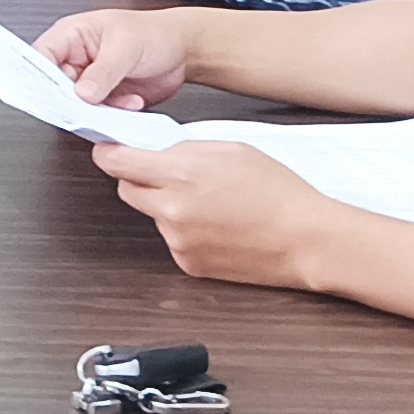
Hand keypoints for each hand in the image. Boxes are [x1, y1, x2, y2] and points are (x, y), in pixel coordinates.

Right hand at [35, 3, 195, 110]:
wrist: (184, 51)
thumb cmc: (154, 33)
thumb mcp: (125, 47)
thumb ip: (102, 71)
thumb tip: (82, 93)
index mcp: (72, 35)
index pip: (42, 56)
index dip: (39, 75)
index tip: (48, 93)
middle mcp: (77, 59)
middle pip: (55, 85)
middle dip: (71, 98)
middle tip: (87, 104)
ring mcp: (90, 80)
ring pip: (77, 104)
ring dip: (97, 108)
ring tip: (120, 99)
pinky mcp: (105, 98)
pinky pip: (98, 114)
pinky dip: (114, 113)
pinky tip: (132, 101)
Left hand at [91, 135, 334, 289]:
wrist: (306, 239)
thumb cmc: (279, 192)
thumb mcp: (231, 148)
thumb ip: (186, 149)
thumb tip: (158, 152)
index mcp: (180, 175)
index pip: (117, 163)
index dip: (108, 152)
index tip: (108, 149)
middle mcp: (172, 210)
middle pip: (127, 190)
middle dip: (140, 178)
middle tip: (170, 173)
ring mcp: (178, 241)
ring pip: (153, 215)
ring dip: (168, 205)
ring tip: (212, 203)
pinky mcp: (188, 264)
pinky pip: (172, 239)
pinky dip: (185, 229)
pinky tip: (218, 225)